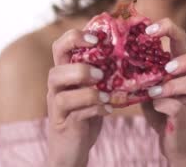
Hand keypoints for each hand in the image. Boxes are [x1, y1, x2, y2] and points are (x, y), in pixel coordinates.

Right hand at [47, 29, 112, 166]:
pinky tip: (108, 109)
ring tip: (106, 94)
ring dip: (88, 92)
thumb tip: (128, 52)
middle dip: (81, 69)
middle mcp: (56, 87)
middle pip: (56, 70)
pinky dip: (95, 109)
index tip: (97, 39)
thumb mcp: (92, 90)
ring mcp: (56, 106)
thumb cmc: (85, 114)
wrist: (72, 148)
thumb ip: (101, 73)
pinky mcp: (63, 123)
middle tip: (102, 74)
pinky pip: (77, 112)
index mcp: (64, 72)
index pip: (60, 46)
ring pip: (62, 93)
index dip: (75, 37)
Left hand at [141, 18, 185, 165]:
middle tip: (168, 67)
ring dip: (173, 85)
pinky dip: (162, 104)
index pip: (185, 38)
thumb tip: (119, 49)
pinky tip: (153, 105)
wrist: (174, 141)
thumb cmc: (162, 108)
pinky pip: (178, 106)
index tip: (148, 31)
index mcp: (184, 66)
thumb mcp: (152, 83)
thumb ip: (144, 69)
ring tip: (155, 90)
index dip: (170, 28)